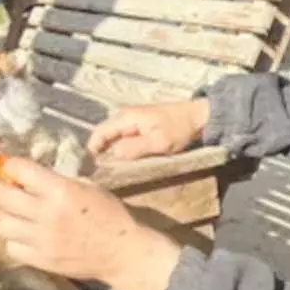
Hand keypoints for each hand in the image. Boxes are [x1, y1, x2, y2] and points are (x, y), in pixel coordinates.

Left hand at [0, 159, 182, 289]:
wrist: (121, 251)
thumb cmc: (109, 214)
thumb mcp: (86, 186)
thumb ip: (56, 181)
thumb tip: (28, 177)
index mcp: (60, 190)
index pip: (19, 170)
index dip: (8, 165)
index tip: (6, 166)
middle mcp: (46, 214)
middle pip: (0, 196)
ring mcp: (41, 240)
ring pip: (2, 223)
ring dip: (5, 214)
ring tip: (14, 212)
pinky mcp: (40, 260)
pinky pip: (12, 247)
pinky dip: (14, 239)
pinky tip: (25, 234)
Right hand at [88, 99, 210, 160]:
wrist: (199, 117)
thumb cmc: (179, 129)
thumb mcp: (158, 142)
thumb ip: (134, 148)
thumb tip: (112, 155)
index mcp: (126, 117)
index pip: (99, 133)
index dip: (91, 150)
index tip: (90, 168)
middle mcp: (125, 116)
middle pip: (104, 135)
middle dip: (100, 152)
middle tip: (100, 173)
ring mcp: (132, 119)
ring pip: (113, 137)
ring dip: (110, 152)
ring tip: (111, 170)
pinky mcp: (140, 124)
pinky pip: (123, 137)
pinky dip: (121, 148)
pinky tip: (125, 161)